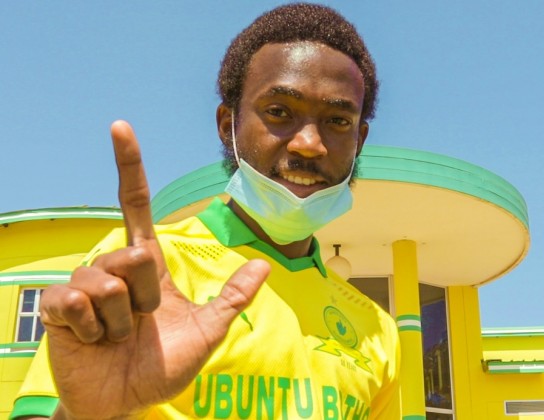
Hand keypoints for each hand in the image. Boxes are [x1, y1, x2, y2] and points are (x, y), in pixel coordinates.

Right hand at [40, 121, 269, 418]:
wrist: (126, 403)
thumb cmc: (163, 366)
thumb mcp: (206, 332)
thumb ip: (231, 298)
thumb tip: (264, 265)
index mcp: (147, 266)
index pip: (137, 206)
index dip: (130, 167)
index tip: (120, 127)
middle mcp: (113, 267)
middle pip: (134, 254)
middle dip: (147, 297)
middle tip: (143, 324)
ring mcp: (83, 287)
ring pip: (106, 282)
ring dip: (121, 321)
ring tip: (117, 337)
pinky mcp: (58, 310)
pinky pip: (76, 304)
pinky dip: (92, 332)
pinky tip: (92, 343)